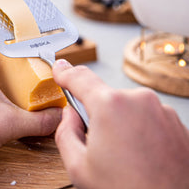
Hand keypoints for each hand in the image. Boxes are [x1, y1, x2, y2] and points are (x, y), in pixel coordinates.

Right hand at [53, 60, 188, 188]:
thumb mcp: (79, 167)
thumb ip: (65, 131)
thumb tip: (70, 115)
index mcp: (111, 106)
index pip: (80, 78)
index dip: (65, 72)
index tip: (60, 69)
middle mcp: (138, 100)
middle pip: (104, 97)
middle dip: (97, 114)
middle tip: (99, 144)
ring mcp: (160, 109)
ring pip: (126, 108)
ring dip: (120, 123)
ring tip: (126, 156)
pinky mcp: (175, 121)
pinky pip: (146, 117)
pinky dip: (139, 130)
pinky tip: (141, 155)